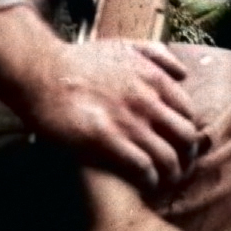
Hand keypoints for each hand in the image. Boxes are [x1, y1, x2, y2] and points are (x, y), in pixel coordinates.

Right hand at [19, 37, 201, 195]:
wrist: (41, 72)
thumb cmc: (78, 61)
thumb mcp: (123, 46)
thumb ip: (156, 55)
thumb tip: (183, 74)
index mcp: (153, 78)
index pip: (189, 114)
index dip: (187, 133)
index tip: (180, 146)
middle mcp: (147, 100)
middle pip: (186, 138)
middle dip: (186, 157)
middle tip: (178, 168)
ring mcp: (128, 120)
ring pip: (168, 157)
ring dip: (170, 174)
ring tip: (163, 182)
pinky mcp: (106, 139)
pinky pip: (142, 167)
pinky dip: (149, 180)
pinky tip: (145, 184)